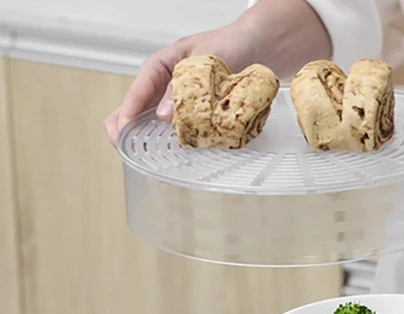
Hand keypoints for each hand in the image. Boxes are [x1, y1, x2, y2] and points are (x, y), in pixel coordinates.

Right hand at [104, 0, 331, 145]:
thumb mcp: (204, 59)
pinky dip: (173, 142)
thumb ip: (183, 86)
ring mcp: (179, 101)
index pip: (138, 89)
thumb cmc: (230, 44)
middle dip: (126, 128)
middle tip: (125, 149)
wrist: (258, 47)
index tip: (123, 129)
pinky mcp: (195, 115)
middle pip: (136, 108)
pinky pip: (179, 130)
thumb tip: (162, 114)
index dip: (128, 110)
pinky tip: (170, 155)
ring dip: (146, 139)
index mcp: (162, 66)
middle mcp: (166, 86)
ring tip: (141, 157)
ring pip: (153, 122)